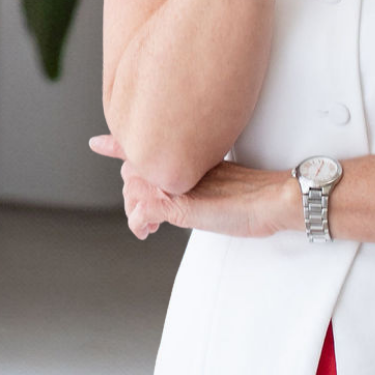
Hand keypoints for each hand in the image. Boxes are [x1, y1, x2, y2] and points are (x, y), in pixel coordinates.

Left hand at [88, 134, 297, 239]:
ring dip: (135, 209)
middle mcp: (178, 164)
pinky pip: (143, 211)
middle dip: (133, 192)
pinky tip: (145, 231)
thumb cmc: (254, 196)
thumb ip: (193, 180)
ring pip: (134, 189)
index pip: (145, 147)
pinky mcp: (180, 205)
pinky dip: (139, 222)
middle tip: (145, 215)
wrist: (276, 199)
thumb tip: (179, 192)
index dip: (118, 145)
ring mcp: (176, 183)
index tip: (98, 143)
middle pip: (134, 170)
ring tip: (147, 225)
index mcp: (187, 156)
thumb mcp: (216, 183)